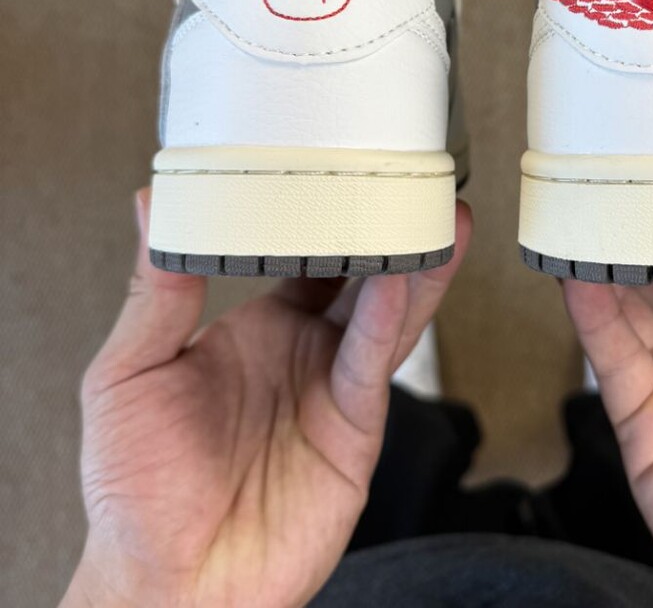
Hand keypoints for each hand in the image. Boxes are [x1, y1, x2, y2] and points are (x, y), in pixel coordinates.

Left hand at [63, 189, 471, 607]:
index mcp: (258, 328)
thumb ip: (155, 293)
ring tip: (441, 220)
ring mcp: (333, 388)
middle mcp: (304, 351)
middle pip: (361, 276)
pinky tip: (401, 282)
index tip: (342, 170)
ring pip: (387, 313)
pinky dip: (391, 321)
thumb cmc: (139, 493)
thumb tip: (155, 212)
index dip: (328, 215)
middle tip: (415, 184)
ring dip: (415, 267)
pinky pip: (375, 364)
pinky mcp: (355, 428)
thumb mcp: (128, 374)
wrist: (172, 586)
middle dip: (391, 232)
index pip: (304, 257)